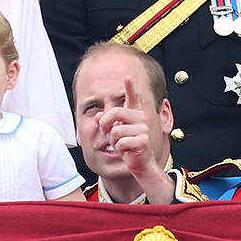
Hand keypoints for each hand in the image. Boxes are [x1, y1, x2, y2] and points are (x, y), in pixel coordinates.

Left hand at [97, 76, 174, 203]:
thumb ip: (106, 122)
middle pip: (114, 113)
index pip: (133, 97)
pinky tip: (127, 151)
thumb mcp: (113, 132)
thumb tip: (97, 115)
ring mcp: (143, 128)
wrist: (139, 163)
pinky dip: (119, 149)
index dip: (130, 87)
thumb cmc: (126, 145)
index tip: (127, 77)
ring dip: (113, 140)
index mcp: (135, 113)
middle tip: (107, 132)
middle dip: (105, 124)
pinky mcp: (142, 140)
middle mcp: (140, 117)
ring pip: (115, 131)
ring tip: (121, 144)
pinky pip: (120, 142)